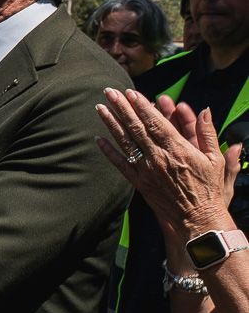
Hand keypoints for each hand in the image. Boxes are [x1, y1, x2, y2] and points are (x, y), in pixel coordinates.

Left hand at [96, 87, 233, 239]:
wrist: (198, 220)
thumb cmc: (209, 190)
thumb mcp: (215, 159)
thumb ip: (208, 133)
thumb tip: (205, 110)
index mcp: (178, 149)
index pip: (155, 122)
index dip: (141, 105)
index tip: (130, 92)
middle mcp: (158, 157)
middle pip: (136, 127)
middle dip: (121, 107)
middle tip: (109, 92)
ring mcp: (146, 170)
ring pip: (125, 142)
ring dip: (111, 123)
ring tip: (99, 108)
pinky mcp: (139, 183)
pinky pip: (120, 164)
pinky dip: (108, 151)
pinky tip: (98, 139)